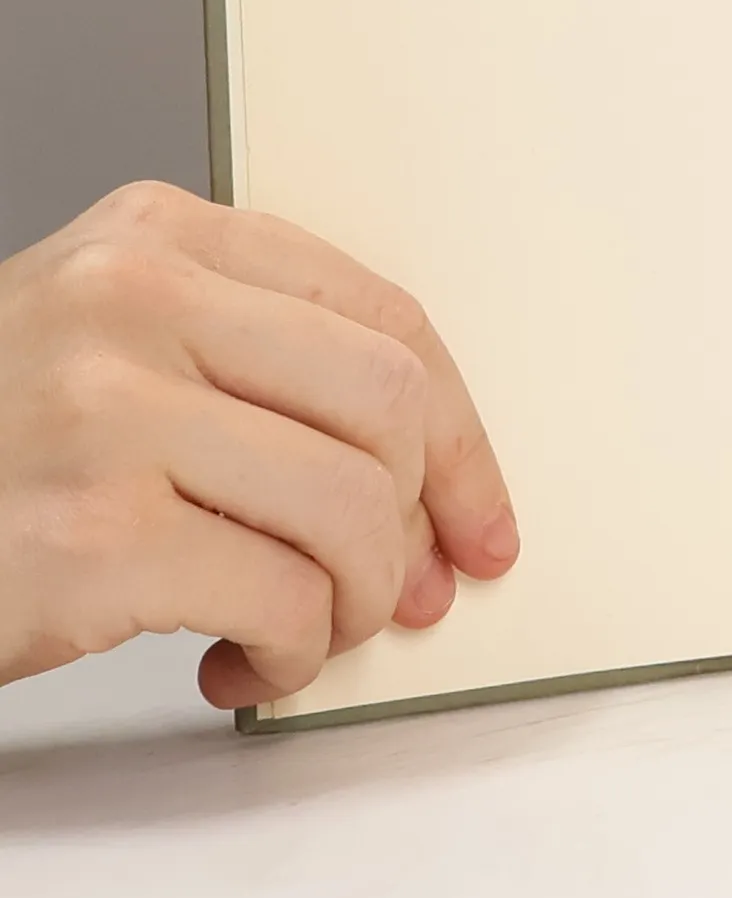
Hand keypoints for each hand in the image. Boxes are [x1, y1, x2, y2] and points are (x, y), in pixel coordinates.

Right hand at [0, 183, 517, 708]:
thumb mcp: (115, 352)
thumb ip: (262, 377)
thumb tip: (434, 503)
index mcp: (160, 236)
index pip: (382, 316)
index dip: (459, 429)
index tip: (479, 510)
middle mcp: (132, 298)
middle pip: (387, 401)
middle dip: (422, 517)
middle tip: (404, 586)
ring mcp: (104, 411)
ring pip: (353, 506)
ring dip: (358, 600)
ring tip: (309, 629)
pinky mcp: (86, 534)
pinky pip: (284, 599)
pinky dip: (295, 654)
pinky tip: (243, 660)